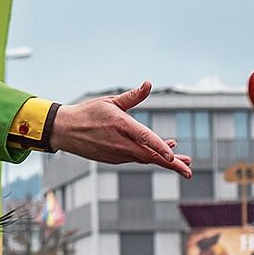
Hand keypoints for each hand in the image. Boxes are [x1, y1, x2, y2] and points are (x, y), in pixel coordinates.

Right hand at [52, 83, 192, 175]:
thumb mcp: (111, 101)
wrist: (65, 131)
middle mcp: (120, 144)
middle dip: (171, 164)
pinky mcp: (114, 159)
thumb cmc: (88, 113)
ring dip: (164, 159)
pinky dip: (150, 156)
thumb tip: (149, 83)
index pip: (145, 139)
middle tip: (189, 171)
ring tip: (183, 159)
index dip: (160, 147)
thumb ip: (133, 96)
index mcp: (121, 126)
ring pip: (145, 158)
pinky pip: (136, 158)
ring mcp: (117, 154)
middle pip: (150, 156)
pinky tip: (161, 154)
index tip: (173, 155)